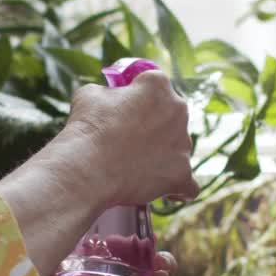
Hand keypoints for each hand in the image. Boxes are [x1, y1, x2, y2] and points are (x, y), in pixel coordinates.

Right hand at [64, 71, 198, 205]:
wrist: (87, 168)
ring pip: (178, 149)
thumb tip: (109, 98)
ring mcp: (183, 144)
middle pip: (171, 116)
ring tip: (137, 168)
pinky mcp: (182, 174)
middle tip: (130, 139)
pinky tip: (166, 190)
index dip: (137, 97)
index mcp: (157, 85)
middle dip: (155, 126)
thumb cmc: (87, 129)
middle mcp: (178, 110)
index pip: (153, 86)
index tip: (125, 109)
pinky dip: (178, 187)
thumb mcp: (89, 94)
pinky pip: (188, 184)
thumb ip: (107, 92)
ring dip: (163, 156)